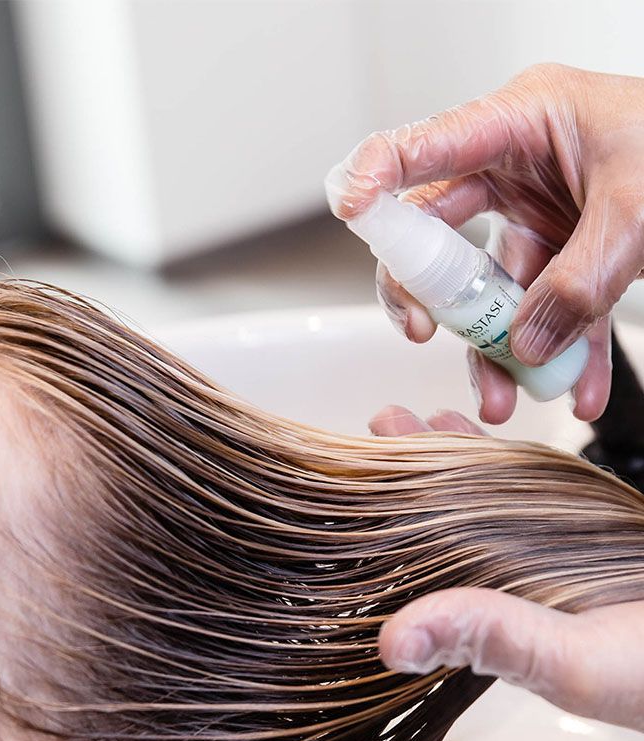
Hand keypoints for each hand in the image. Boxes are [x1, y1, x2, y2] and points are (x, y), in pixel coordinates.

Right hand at [328, 64, 643, 425]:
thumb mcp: (638, 206)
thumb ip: (580, 279)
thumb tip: (526, 346)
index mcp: (522, 121)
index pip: (425, 146)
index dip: (377, 175)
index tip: (348, 208)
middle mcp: (516, 168)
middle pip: (435, 236)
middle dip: (427, 296)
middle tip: (422, 332)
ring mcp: (535, 214)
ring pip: (487, 291)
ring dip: (494, 350)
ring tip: (501, 396)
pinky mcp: (561, 254)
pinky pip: (544, 311)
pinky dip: (559, 355)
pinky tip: (570, 388)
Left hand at [368, 405, 643, 735]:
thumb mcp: (576, 664)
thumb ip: (497, 640)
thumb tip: (392, 641)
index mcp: (499, 620)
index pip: (427, 564)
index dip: (391, 521)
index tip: (357, 475)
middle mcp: (521, 587)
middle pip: (453, 521)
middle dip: (418, 473)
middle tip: (385, 424)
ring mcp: (563, 557)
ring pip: (497, 499)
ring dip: (462, 458)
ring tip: (424, 417)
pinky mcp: (604, 531)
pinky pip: (552, 488)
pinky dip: (522, 460)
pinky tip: (500, 432)